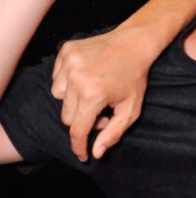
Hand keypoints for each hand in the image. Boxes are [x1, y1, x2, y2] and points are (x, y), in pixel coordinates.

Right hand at [51, 25, 155, 160]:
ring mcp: (69, 62)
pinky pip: (57, 76)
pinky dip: (68, 81)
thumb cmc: (135, 76)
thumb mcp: (131, 108)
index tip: (83, 155)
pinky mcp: (66, 51)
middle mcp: (77, 78)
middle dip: (82, 119)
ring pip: (59, 96)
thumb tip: (95, 153)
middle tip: (102, 111)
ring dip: (73, 100)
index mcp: (93, 94)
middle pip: (67, 116)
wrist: (135, 42)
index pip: (77, 130)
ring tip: (94, 91)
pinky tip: (86, 76)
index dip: (79, 146)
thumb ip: (114, 133)